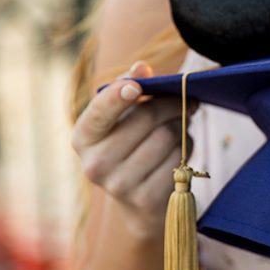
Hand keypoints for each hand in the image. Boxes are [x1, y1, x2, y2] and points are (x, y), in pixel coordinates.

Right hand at [71, 61, 200, 239]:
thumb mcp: (121, 117)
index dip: (119, 96)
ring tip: (178, 127)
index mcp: (83, 138)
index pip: (99, 112)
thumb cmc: (129, 145)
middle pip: (147, 118)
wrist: (136, 201)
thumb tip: (141, 67)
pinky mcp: (147, 200)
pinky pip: (180, 159)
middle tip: (186, 100)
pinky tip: (180, 150)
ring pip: (168, 137)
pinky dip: (187, 149)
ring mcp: (120, 186)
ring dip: (181, 127)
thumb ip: (128, 86)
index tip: (137, 86)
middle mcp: (95, 164)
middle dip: (172, 104)